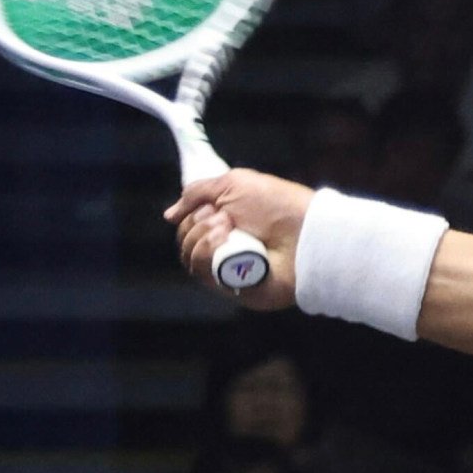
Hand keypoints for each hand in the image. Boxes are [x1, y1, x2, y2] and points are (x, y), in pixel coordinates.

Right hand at [166, 170, 306, 308]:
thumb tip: (169, 216)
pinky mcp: (234, 288)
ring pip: (189, 258)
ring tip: (227, 228)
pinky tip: (226, 244)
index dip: (192, 215)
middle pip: (185, 242)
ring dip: (201, 238)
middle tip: (222, 217)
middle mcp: (225, 248)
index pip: (189, 226)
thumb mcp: (232, 184)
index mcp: (226, 225)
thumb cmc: (275, 205)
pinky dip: (208, 254)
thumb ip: (197, 193)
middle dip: (196, 225)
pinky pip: (202, 274)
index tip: (210, 207)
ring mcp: (228, 270)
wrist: (303, 232)